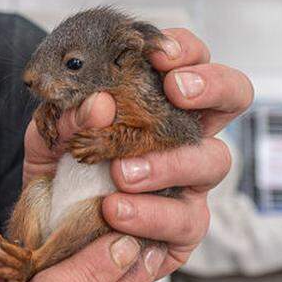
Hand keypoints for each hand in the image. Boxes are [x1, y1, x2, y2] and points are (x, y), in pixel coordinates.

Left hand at [23, 27, 251, 278]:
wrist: (48, 232)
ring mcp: (191, 181)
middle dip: (212, 85)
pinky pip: (186, 219)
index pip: (189, 59)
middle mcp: (185, 134)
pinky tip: (116, 212)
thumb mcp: (48, 139)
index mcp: (157, 100)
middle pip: (233, 94)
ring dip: (169, 161)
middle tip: (176, 91)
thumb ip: (63, 118)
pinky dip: (150, 214)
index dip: (184, 49)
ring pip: (214, 159)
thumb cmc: (59, 172)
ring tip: (121, 172)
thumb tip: (97, 104)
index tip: (158, 55)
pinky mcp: (184, 229)